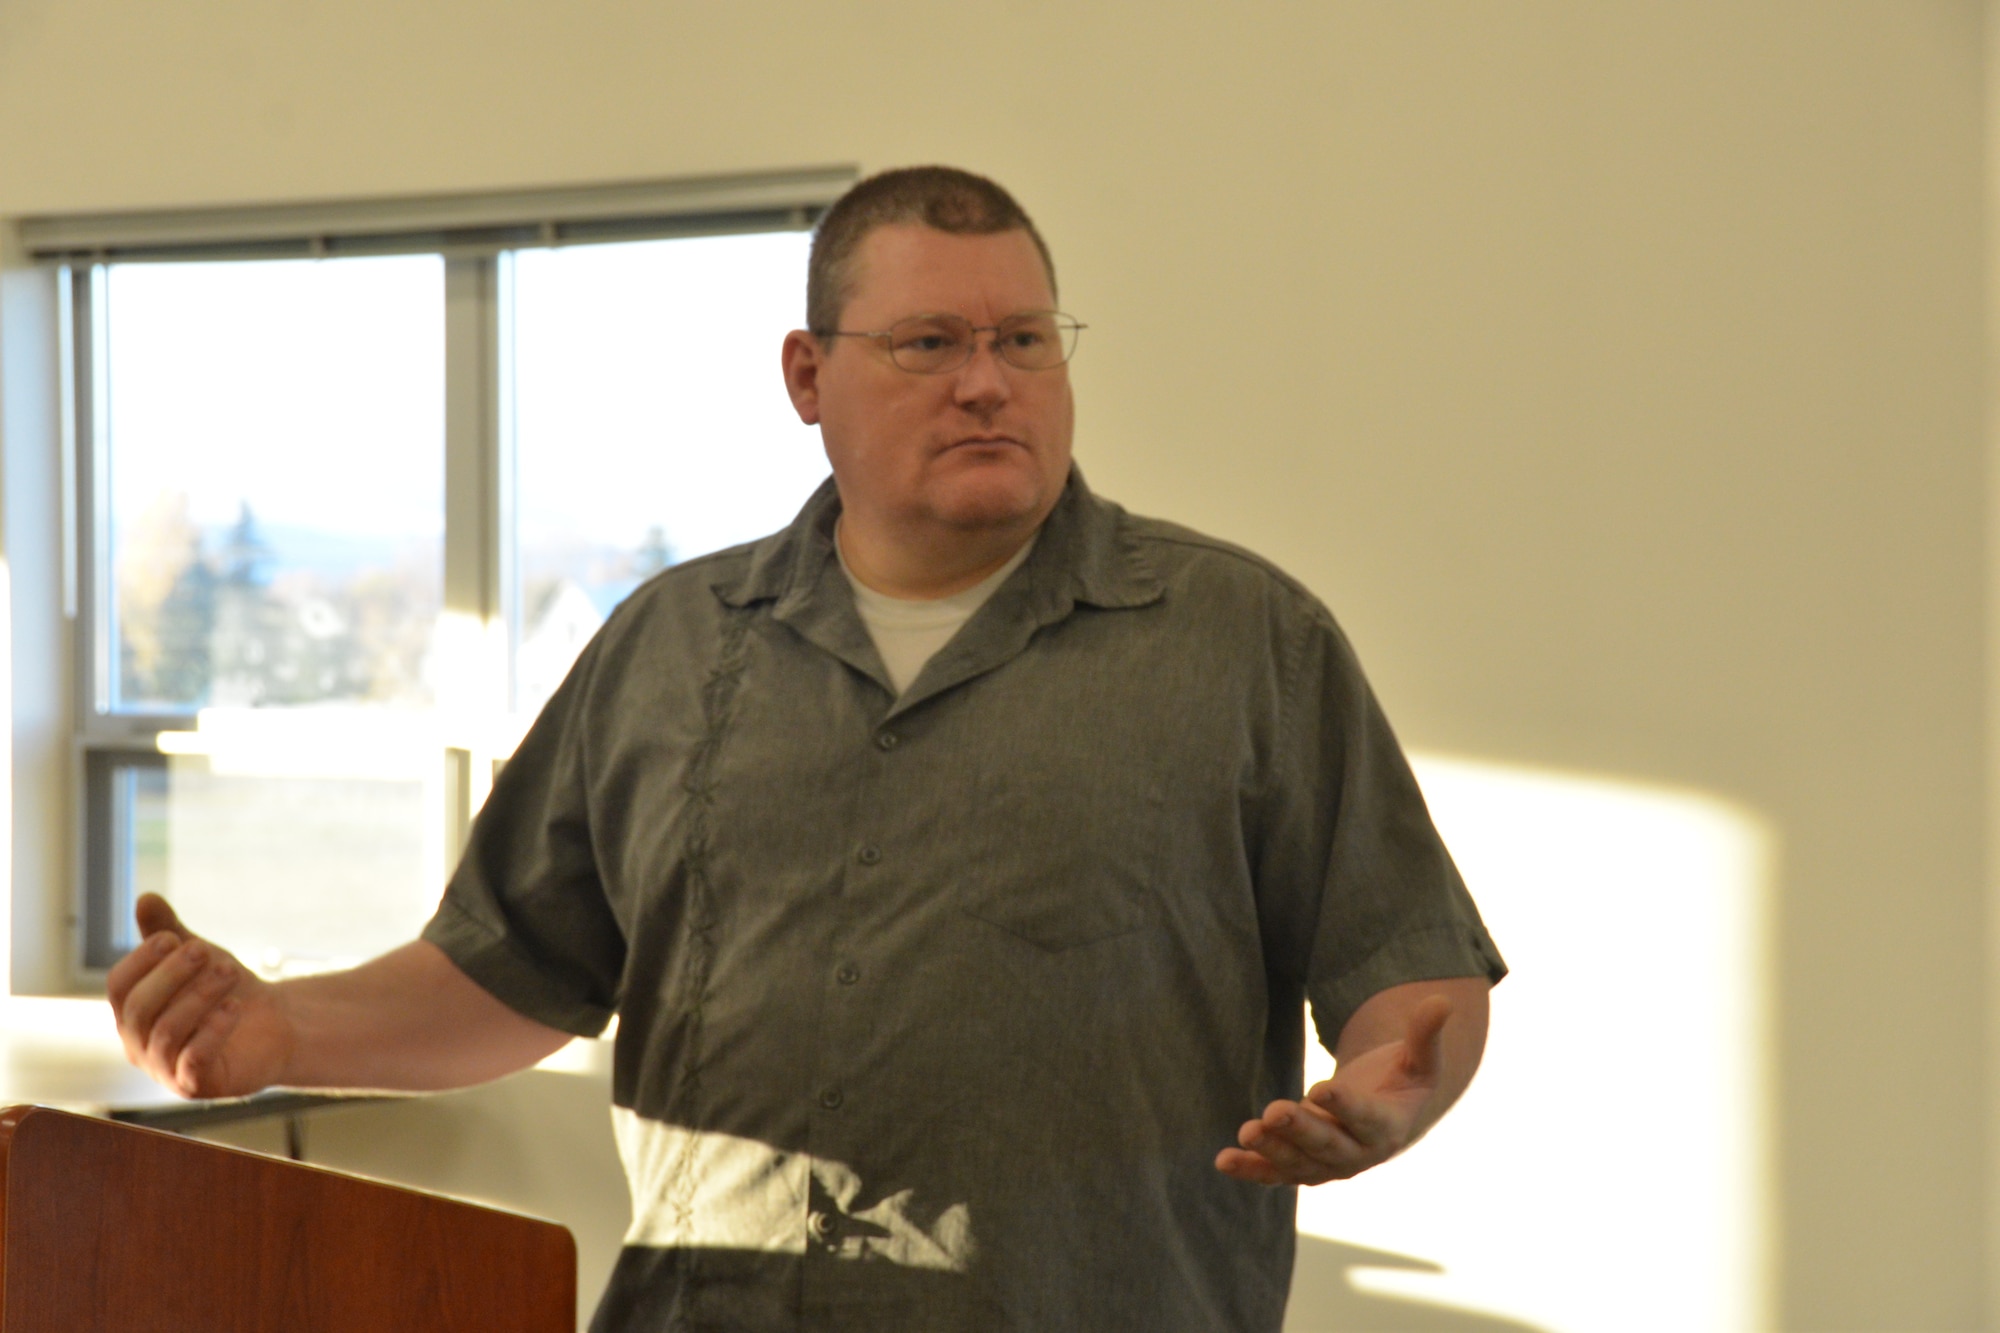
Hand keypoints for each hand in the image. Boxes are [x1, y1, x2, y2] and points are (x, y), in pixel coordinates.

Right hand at [106, 894, 294, 1098]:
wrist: (274, 1025)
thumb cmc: (224, 990)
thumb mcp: (199, 957)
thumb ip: (169, 932)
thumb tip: (145, 897)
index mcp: (133, 1012)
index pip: (119, 986)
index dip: (141, 960)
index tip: (172, 938)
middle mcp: (139, 1045)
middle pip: (139, 1009)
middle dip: (172, 975)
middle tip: (206, 951)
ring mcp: (165, 1069)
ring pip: (166, 1033)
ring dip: (199, 997)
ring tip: (230, 971)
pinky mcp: (197, 1085)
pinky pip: (193, 1060)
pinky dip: (213, 1030)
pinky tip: (235, 1006)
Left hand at [1215, 994, 1452, 1186]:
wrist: (1387, 1116)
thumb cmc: (1403, 1080)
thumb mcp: (1420, 1058)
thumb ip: (1426, 1033)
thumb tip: (1442, 1000)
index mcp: (1387, 1127)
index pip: (1365, 1117)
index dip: (1345, 1105)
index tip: (1321, 1088)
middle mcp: (1358, 1154)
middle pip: (1327, 1144)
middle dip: (1300, 1129)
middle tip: (1273, 1110)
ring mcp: (1328, 1165)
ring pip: (1299, 1162)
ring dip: (1271, 1150)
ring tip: (1247, 1132)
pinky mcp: (1302, 1167)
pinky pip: (1275, 1173)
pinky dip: (1251, 1170)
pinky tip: (1224, 1161)